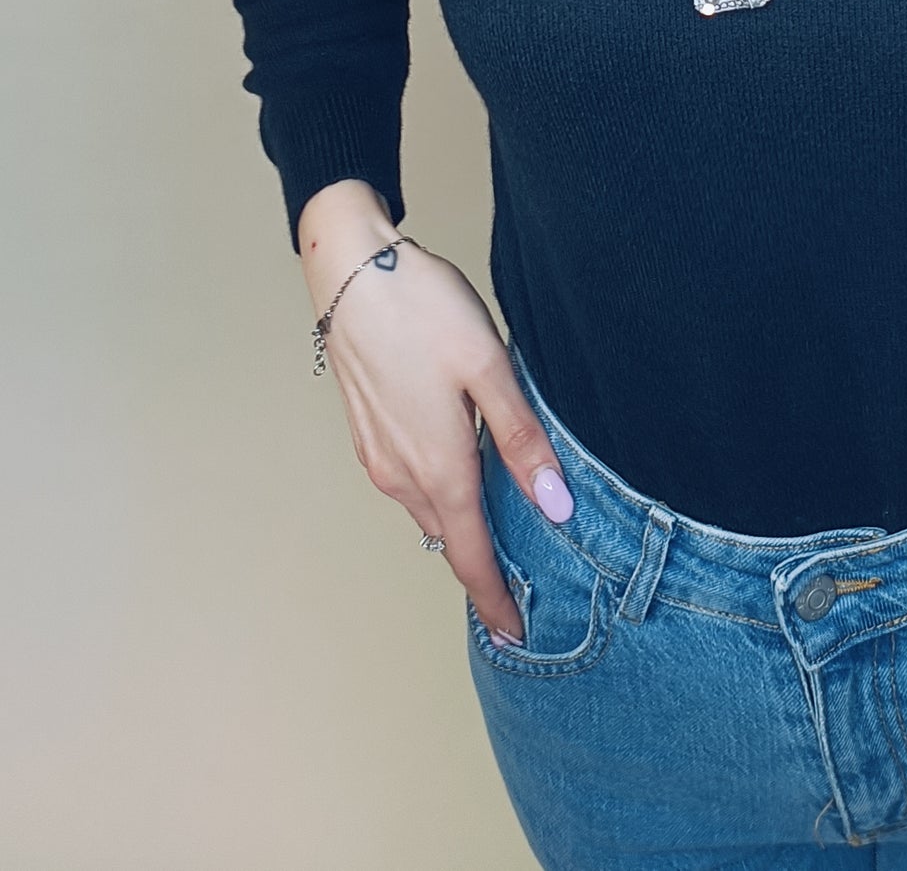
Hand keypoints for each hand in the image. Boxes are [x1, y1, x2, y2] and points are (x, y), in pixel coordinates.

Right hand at [296, 180, 575, 649]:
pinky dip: (440, 495)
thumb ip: (523, 440)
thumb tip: (556, 506)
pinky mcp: (369, 434)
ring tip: (502, 530)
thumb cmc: (422, 309)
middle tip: (524, 585)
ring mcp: (379, 456)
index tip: (517, 634)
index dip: (496, 601)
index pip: (471, 558)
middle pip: (451, 539)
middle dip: (484, 566)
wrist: (350, 272)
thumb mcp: (490, 367)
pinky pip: (410, 484)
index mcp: (440, 466)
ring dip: (462, 527)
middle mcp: (403, 475)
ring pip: (429, 510)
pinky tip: (464, 470)